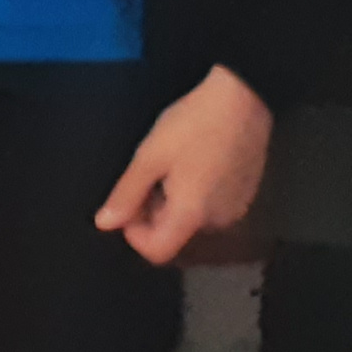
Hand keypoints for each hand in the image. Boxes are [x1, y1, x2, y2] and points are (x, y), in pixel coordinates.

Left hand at [97, 64, 273, 264]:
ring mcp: (236, 209)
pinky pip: (209, 209)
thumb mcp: (150, 157)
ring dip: (171, 203)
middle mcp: (218, 221)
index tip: (128, 203)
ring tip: (169, 167)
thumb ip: (126, 195)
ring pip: (190, 222)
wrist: (244, 99)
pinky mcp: (246, 195)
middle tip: (147, 175)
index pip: (157, 251)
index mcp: (192, 215)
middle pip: (173, 236)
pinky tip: (191, 165)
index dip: (134, 234)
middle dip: (151, 214)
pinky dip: (192, 196)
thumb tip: (105, 224)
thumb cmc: (192, 125)